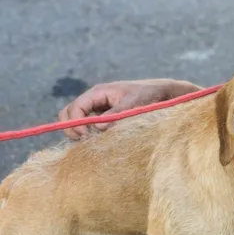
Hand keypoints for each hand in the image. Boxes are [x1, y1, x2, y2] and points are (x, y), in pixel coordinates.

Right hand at [58, 79, 200, 139]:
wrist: (162, 92)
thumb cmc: (149, 94)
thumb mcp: (134, 103)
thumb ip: (117, 113)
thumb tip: (98, 126)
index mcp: (99, 92)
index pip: (75, 107)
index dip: (75, 123)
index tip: (85, 136)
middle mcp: (95, 99)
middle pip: (69, 113)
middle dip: (72, 128)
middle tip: (86, 141)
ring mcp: (99, 108)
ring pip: (77, 120)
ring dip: (81, 132)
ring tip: (94, 142)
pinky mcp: (105, 116)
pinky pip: (90, 125)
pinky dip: (91, 133)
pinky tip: (102, 140)